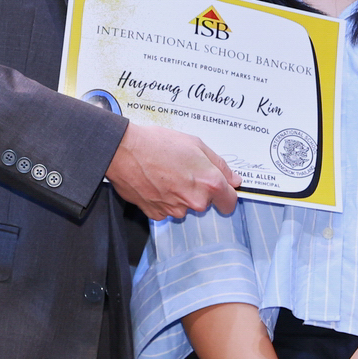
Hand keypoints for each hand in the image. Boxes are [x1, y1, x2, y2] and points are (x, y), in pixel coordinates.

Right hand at [105, 122, 238, 219]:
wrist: (124, 151)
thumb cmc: (158, 144)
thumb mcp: (196, 145)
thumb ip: (219, 165)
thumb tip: (233, 179)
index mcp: (209, 183)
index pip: (230, 202)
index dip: (226, 194)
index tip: (221, 190)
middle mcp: (195, 201)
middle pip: (205, 203)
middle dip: (198, 190)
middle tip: (184, 171)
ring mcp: (175, 210)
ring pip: (185, 206)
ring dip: (180, 195)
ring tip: (166, 174)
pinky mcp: (157, 214)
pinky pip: (167, 209)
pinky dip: (164, 199)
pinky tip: (156, 183)